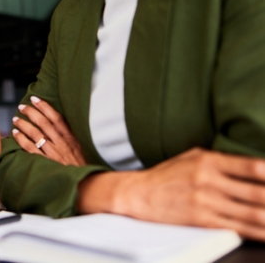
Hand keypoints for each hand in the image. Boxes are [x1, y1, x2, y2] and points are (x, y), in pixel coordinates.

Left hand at [12, 96, 85, 166]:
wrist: (86, 185)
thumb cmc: (83, 168)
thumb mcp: (82, 150)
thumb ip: (72, 138)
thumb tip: (60, 125)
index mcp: (71, 138)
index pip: (56, 118)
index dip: (45, 106)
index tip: (35, 99)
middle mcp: (61, 143)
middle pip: (43, 123)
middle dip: (31, 112)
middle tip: (22, 107)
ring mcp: (53, 153)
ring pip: (35, 134)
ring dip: (24, 124)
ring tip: (16, 119)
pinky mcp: (46, 163)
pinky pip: (30, 148)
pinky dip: (21, 139)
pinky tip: (15, 134)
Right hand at [80, 148, 264, 240]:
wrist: (137, 194)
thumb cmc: (166, 175)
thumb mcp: (192, 157)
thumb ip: (221, 160)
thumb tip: (255, 166)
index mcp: (208, 160)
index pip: (253, 166)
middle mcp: (209, 180)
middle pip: (259, 192)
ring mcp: (207, 202)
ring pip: (254, 214)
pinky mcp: (203, 221)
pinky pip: (240, 229)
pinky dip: (260, 232)